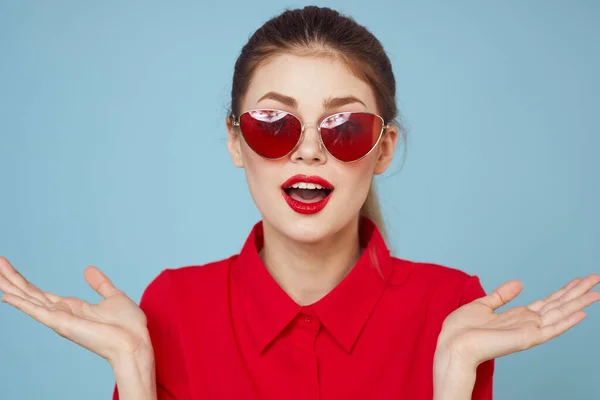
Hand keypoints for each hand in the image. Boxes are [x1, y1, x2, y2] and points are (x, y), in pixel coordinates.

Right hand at [0, 256, 151, 365]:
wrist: (135, 342)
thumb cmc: (128, 326)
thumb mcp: (113, 296)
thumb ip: (100, 284)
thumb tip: (88, 269)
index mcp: (71, 307)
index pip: (40, 293)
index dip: (24, 282)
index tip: (8, 269)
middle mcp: (61, 313)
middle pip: (29, 293)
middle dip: (12, 278)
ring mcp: (60, 319)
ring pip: (29, 299)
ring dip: (11, 285)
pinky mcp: (62, 324)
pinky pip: (38, 311)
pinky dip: (22, 303)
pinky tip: (6, 295)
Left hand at [436, 274, 599, 368]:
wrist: (452, 344)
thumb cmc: (462, 329)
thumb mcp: (483, 305)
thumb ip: (502, 295)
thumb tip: (519, 282)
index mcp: (517, 316)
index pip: (547, 302)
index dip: (564, 290)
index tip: (579, 280)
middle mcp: (527, 323)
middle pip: (558, 305)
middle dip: (577, 292)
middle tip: (596, 278)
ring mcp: (528, 331)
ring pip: (560, 314)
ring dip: (579, 302)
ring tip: (597, 291)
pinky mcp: (525, 338)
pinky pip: (551, 329)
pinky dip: (567, 321)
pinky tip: (582, 312)